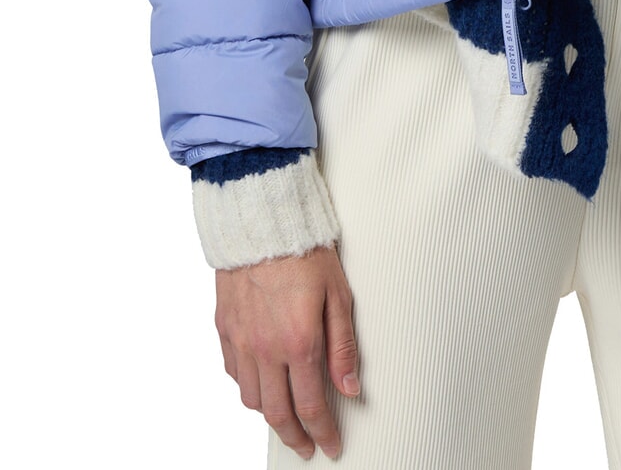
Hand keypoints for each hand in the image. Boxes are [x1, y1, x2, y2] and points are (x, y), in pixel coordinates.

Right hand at [214, 243, 359, 460]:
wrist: (263, 220)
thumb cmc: (306, 251)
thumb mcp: (339, 295)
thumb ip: (343, 346)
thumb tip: (351, 388)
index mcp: (299, 343)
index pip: (311, 406)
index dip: (323, 432)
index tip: (331, 446)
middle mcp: (265, 349)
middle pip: (277, 414)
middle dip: (294, 438)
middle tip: (306, 449)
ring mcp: (240, 341)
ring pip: (251, 399)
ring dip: (270, 416)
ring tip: (286, 419)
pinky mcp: (224, 328)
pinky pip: (233, 374)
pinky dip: (248, 387)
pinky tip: (260, 385)